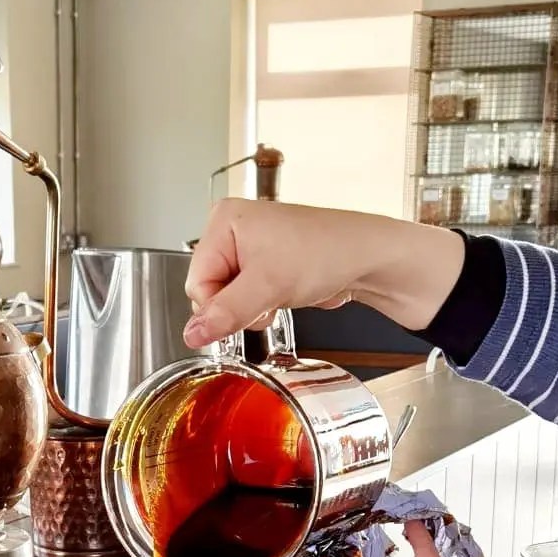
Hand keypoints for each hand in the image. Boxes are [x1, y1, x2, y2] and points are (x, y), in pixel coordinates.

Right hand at [183, 200, 465, 347]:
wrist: (365, 258)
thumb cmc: (326, 252)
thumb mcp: (268, 286)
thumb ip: (225, 313)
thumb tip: (192, 335)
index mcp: (223, 221)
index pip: (196, 281)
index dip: (217, 305)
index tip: (245, 308)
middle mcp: (231, 231)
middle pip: (208, 291)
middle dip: (235, 307)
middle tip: (266, 298)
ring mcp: (247, 250)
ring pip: (226, 300)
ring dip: (250, 310)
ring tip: (278, 294)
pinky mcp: (262, 267)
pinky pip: (244, 301)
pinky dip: (260, 308)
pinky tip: (280, 297)